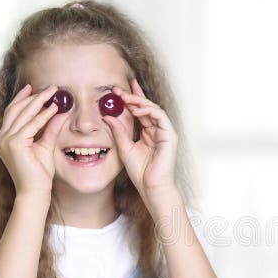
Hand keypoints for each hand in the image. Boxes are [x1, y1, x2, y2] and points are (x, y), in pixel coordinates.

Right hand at [0, 84, 65, 195]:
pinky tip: (53, 109)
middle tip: (50, 87)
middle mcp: (2, 138)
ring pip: (23, 115)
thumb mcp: (45, 146)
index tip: (34, 88)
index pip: (12, 113)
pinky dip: (42, 116)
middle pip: (16, 110)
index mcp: (5, 138)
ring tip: (54, 93)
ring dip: (39, 102)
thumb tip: (60, 112)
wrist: (35, 191)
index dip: (23, 99)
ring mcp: (5, 141)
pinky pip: (31, 126)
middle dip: (33, 96)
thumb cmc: (39, 174)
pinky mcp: (14, 145)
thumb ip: (50, 129)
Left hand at [104, 79, 178, 207]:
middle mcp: (157, 131)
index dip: (131, 100)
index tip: (117, 91)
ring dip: (139, 101)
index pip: (140, 112)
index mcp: (147, 133)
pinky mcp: (169, 135)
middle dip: (133, 96)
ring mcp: (164, 132)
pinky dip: (149, 111)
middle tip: (118, 90)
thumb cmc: (140, 172)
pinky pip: (161, 116)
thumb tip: (107, 116)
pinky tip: (137, 110)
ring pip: (154, 109)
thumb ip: (118, 131)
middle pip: (146, 107)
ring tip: (125, 98)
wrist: (151, 186)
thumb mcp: (124, 147)